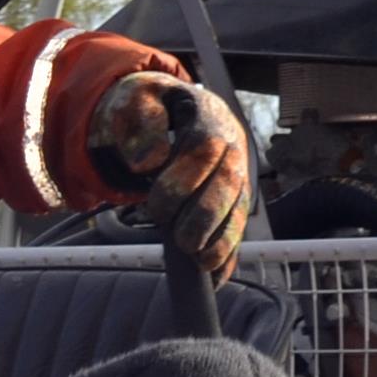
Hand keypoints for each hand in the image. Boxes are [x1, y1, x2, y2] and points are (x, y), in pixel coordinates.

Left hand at [85, 69, 253, 292]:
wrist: (171, 109)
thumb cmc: (152, 106)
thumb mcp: (138, 98)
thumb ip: (141, 122)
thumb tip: (149, 161)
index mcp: (209, 117)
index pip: (205, 148)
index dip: (184, 179)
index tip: (157, 205)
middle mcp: (231, 148)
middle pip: (229, 183)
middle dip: (207, 216)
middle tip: (183, 241)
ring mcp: (237, 175)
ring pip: (239, 209)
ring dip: (223, 240)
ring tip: (203, 264)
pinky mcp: (233, 201)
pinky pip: (236, 229)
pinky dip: (228, 255)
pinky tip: (216, 278)